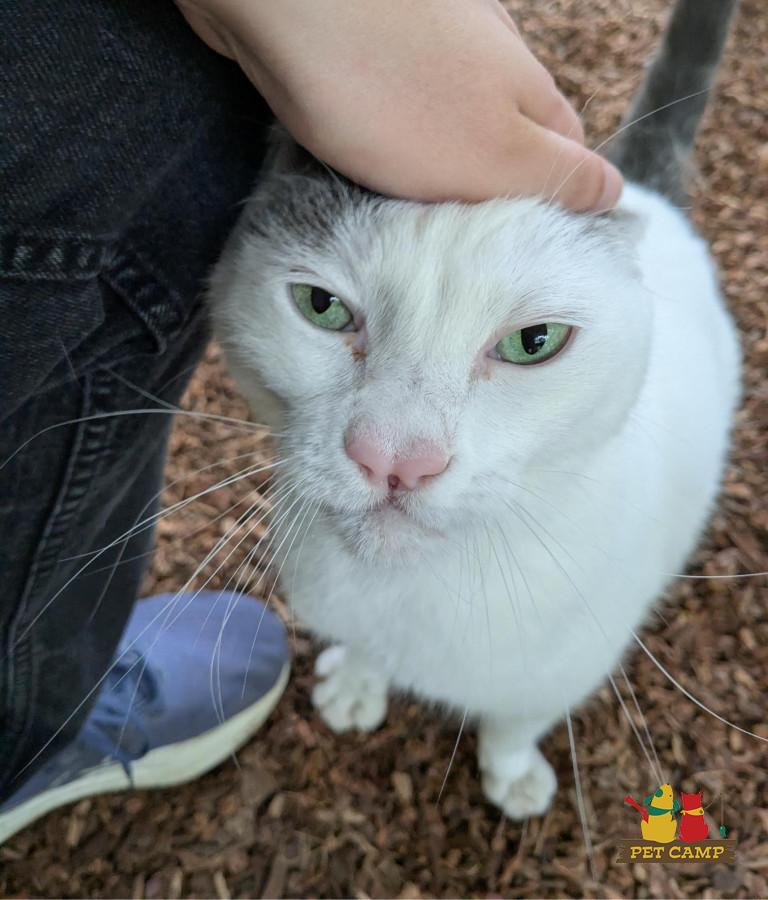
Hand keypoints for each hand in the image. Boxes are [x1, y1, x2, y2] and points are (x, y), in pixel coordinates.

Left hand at [176, 0, 622, 210]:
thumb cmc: (389, 92)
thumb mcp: (493, 155)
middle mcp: (487, 56)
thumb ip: (556, 176)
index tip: (515, 250)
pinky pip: (394, 104)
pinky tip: (361, 154)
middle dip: (485, 191)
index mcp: (527, 88)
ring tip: (405, 208)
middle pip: (506, 137)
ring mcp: (428, 42)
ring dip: (433, 167)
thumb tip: (613, 192)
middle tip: (454, 241)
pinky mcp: (371, 42)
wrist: (283, 7)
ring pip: (448, 122)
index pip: (566, 157)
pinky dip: (385, 137)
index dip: (548, 206)